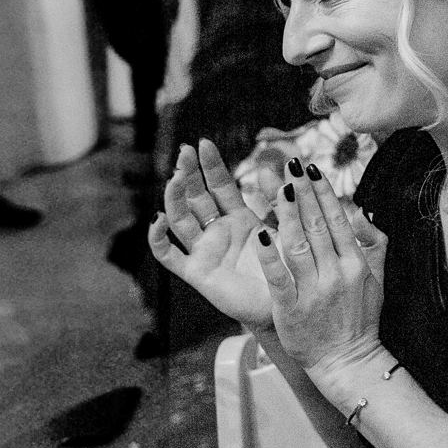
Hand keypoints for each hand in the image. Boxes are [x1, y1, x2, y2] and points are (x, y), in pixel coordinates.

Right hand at [147, 140, 269, 325]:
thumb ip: (279, 200)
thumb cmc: (289, 268)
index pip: (219, 185)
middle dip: (189, 174)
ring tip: (175, 179)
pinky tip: (158, 220)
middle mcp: (217, 231)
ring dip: (174, 199)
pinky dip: (158, 238)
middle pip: (196, 197)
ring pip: (180, 220)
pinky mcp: (196, 272)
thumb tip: (273, 166)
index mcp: (239, 218)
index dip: (210, 165)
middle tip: (184, 151)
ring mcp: (204, 251)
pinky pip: (169, 255)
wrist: (286, 305)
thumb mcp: (286, 228)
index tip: (203, 142)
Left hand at [257, 159, 388, 385]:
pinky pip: (279, 277)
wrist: (348, 361)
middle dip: (303, 193)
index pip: (337, 220)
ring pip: (298, 245)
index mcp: (356, 264)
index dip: (323, 193)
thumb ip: (373, 245)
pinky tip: (261, 233)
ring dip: (287, 215)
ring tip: (278, 189)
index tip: (311, 170)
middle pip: (317, 226)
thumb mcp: (377, 280)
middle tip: (291, 166)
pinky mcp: (292, 309)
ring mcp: (314, 291)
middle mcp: (336, 273)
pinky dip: (269, 255)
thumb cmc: (360, 319)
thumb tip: (362, 214)